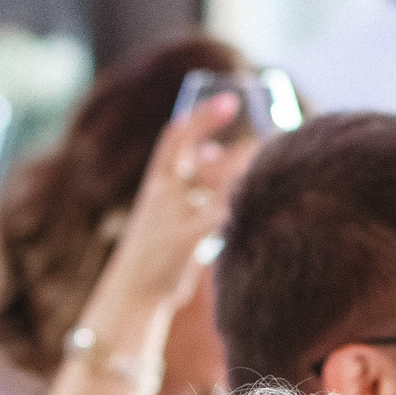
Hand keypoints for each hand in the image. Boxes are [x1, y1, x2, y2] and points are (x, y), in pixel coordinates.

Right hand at [106, 92, 252, 301]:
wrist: (133, 295)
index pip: (173, 139)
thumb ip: (193, 183)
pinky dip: (238, 207)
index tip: (228, 98)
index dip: (199, 116)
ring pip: (208, 179)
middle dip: (207, 121)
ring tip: (262, 145)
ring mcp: (170, 216)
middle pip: (183, 146)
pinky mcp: (184, 242)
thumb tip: (215, 152)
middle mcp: (161, 195)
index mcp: (155, 186)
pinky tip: (260, 197)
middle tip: (235, 101)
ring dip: (235, 161)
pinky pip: (216, 218)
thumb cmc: (156, 253)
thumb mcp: (167, 212)